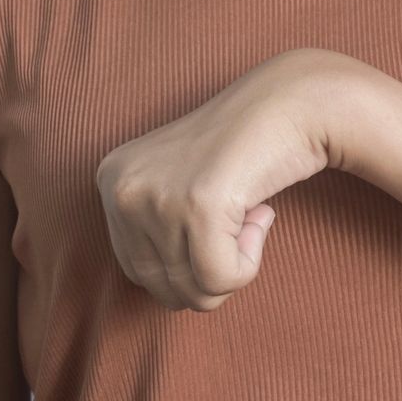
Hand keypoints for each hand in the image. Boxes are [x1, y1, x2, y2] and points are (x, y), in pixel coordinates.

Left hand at [94, 47, 369, 310]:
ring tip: (248, 212)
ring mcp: (156, 197)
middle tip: (238, 220)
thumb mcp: (179, 186)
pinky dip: (251, 262)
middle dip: (210, 273)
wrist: (291, 102)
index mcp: (110, 179)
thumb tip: (174, 298)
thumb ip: (159, 234)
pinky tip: (260, 214)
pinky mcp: (196, 206)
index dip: (190, 262)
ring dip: (236, 264)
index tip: (218, 217)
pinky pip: (222, 279)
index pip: (138, 272)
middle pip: (162, 289)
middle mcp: (121, 188)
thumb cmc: (245, 151)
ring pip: (195, 290)